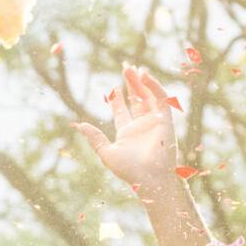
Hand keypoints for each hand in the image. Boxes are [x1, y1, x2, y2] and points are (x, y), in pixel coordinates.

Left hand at [76, 64, 179, 196]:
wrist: (150, 178)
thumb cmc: (128, 170)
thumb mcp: (105, 152)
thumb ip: (94, 137)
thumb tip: (79, 125)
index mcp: (127, 133)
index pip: (122, 111)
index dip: (117, 98)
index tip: (113, 87)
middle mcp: (141, 126)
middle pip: (136, 100)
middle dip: (131, 84)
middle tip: (126, 67)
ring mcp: (154, 122)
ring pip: (148, 97)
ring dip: (141, 82)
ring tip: (134, 68)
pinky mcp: (166, 119)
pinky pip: (161, 98)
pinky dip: (154, 86)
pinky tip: (144, 76)